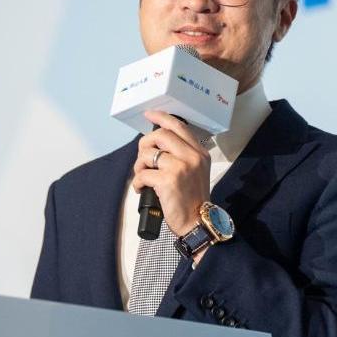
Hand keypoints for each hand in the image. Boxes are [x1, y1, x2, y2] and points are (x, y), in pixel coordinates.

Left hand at [133, 110, 210, 237]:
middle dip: (145, 144)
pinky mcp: (167, 180)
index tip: (149, 114)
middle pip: (160, 135)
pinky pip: (142, 173)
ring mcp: (180, 167)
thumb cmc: (192, 198)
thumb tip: (156, 144)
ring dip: (139, 165)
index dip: (161, 117)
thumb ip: (182, 155)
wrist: (197, 222)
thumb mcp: (196, 171)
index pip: (178, 126)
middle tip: (143, 159)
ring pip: (148, 154)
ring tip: (143, 176)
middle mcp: (192, 156)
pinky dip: (137, 182)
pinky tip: (141, 189)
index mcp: (199, 152)